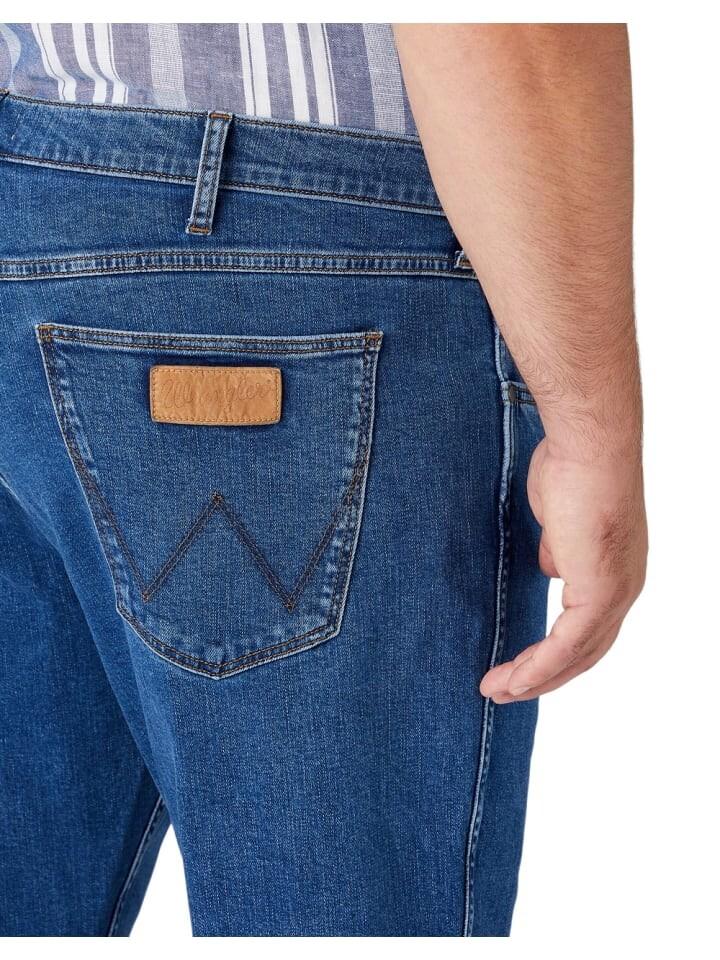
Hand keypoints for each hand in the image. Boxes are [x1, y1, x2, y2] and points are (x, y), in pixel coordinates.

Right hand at [480, 436, 646, 701]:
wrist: (588, 448)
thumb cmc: (572, 468)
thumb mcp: (559, 518)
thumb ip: (556, 549)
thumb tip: (550, 567)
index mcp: (615, 572)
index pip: (588, 629)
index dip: (554, 654)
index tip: (518, 666)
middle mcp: (623, 589)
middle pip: (584, 654)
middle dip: (542, 677)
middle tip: (503, 690)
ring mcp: (614, 593)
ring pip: (576, 657)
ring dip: (534, 679)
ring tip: (497, 690)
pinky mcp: (599, 592)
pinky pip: (567, 645)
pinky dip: (539, 667)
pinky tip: (514, 679)